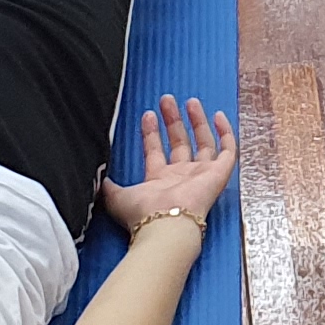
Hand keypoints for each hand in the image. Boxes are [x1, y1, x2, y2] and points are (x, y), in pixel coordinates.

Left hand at [100, 98, 236, 235]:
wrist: (166, 222)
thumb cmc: (144, 214)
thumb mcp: (117, 197)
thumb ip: (107, 187)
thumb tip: (97, 178)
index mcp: (160, 182)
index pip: (157, 151)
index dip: (152, 132)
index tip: (148, 115)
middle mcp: (182, 177)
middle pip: (180, 143)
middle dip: (173, 120)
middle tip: (167, 101)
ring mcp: (201, 175)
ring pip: (204, 143)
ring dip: (197, 121)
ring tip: (190, 101)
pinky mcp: (218, 174)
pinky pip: (228, 150)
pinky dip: (225, 133)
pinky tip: (218, 116)